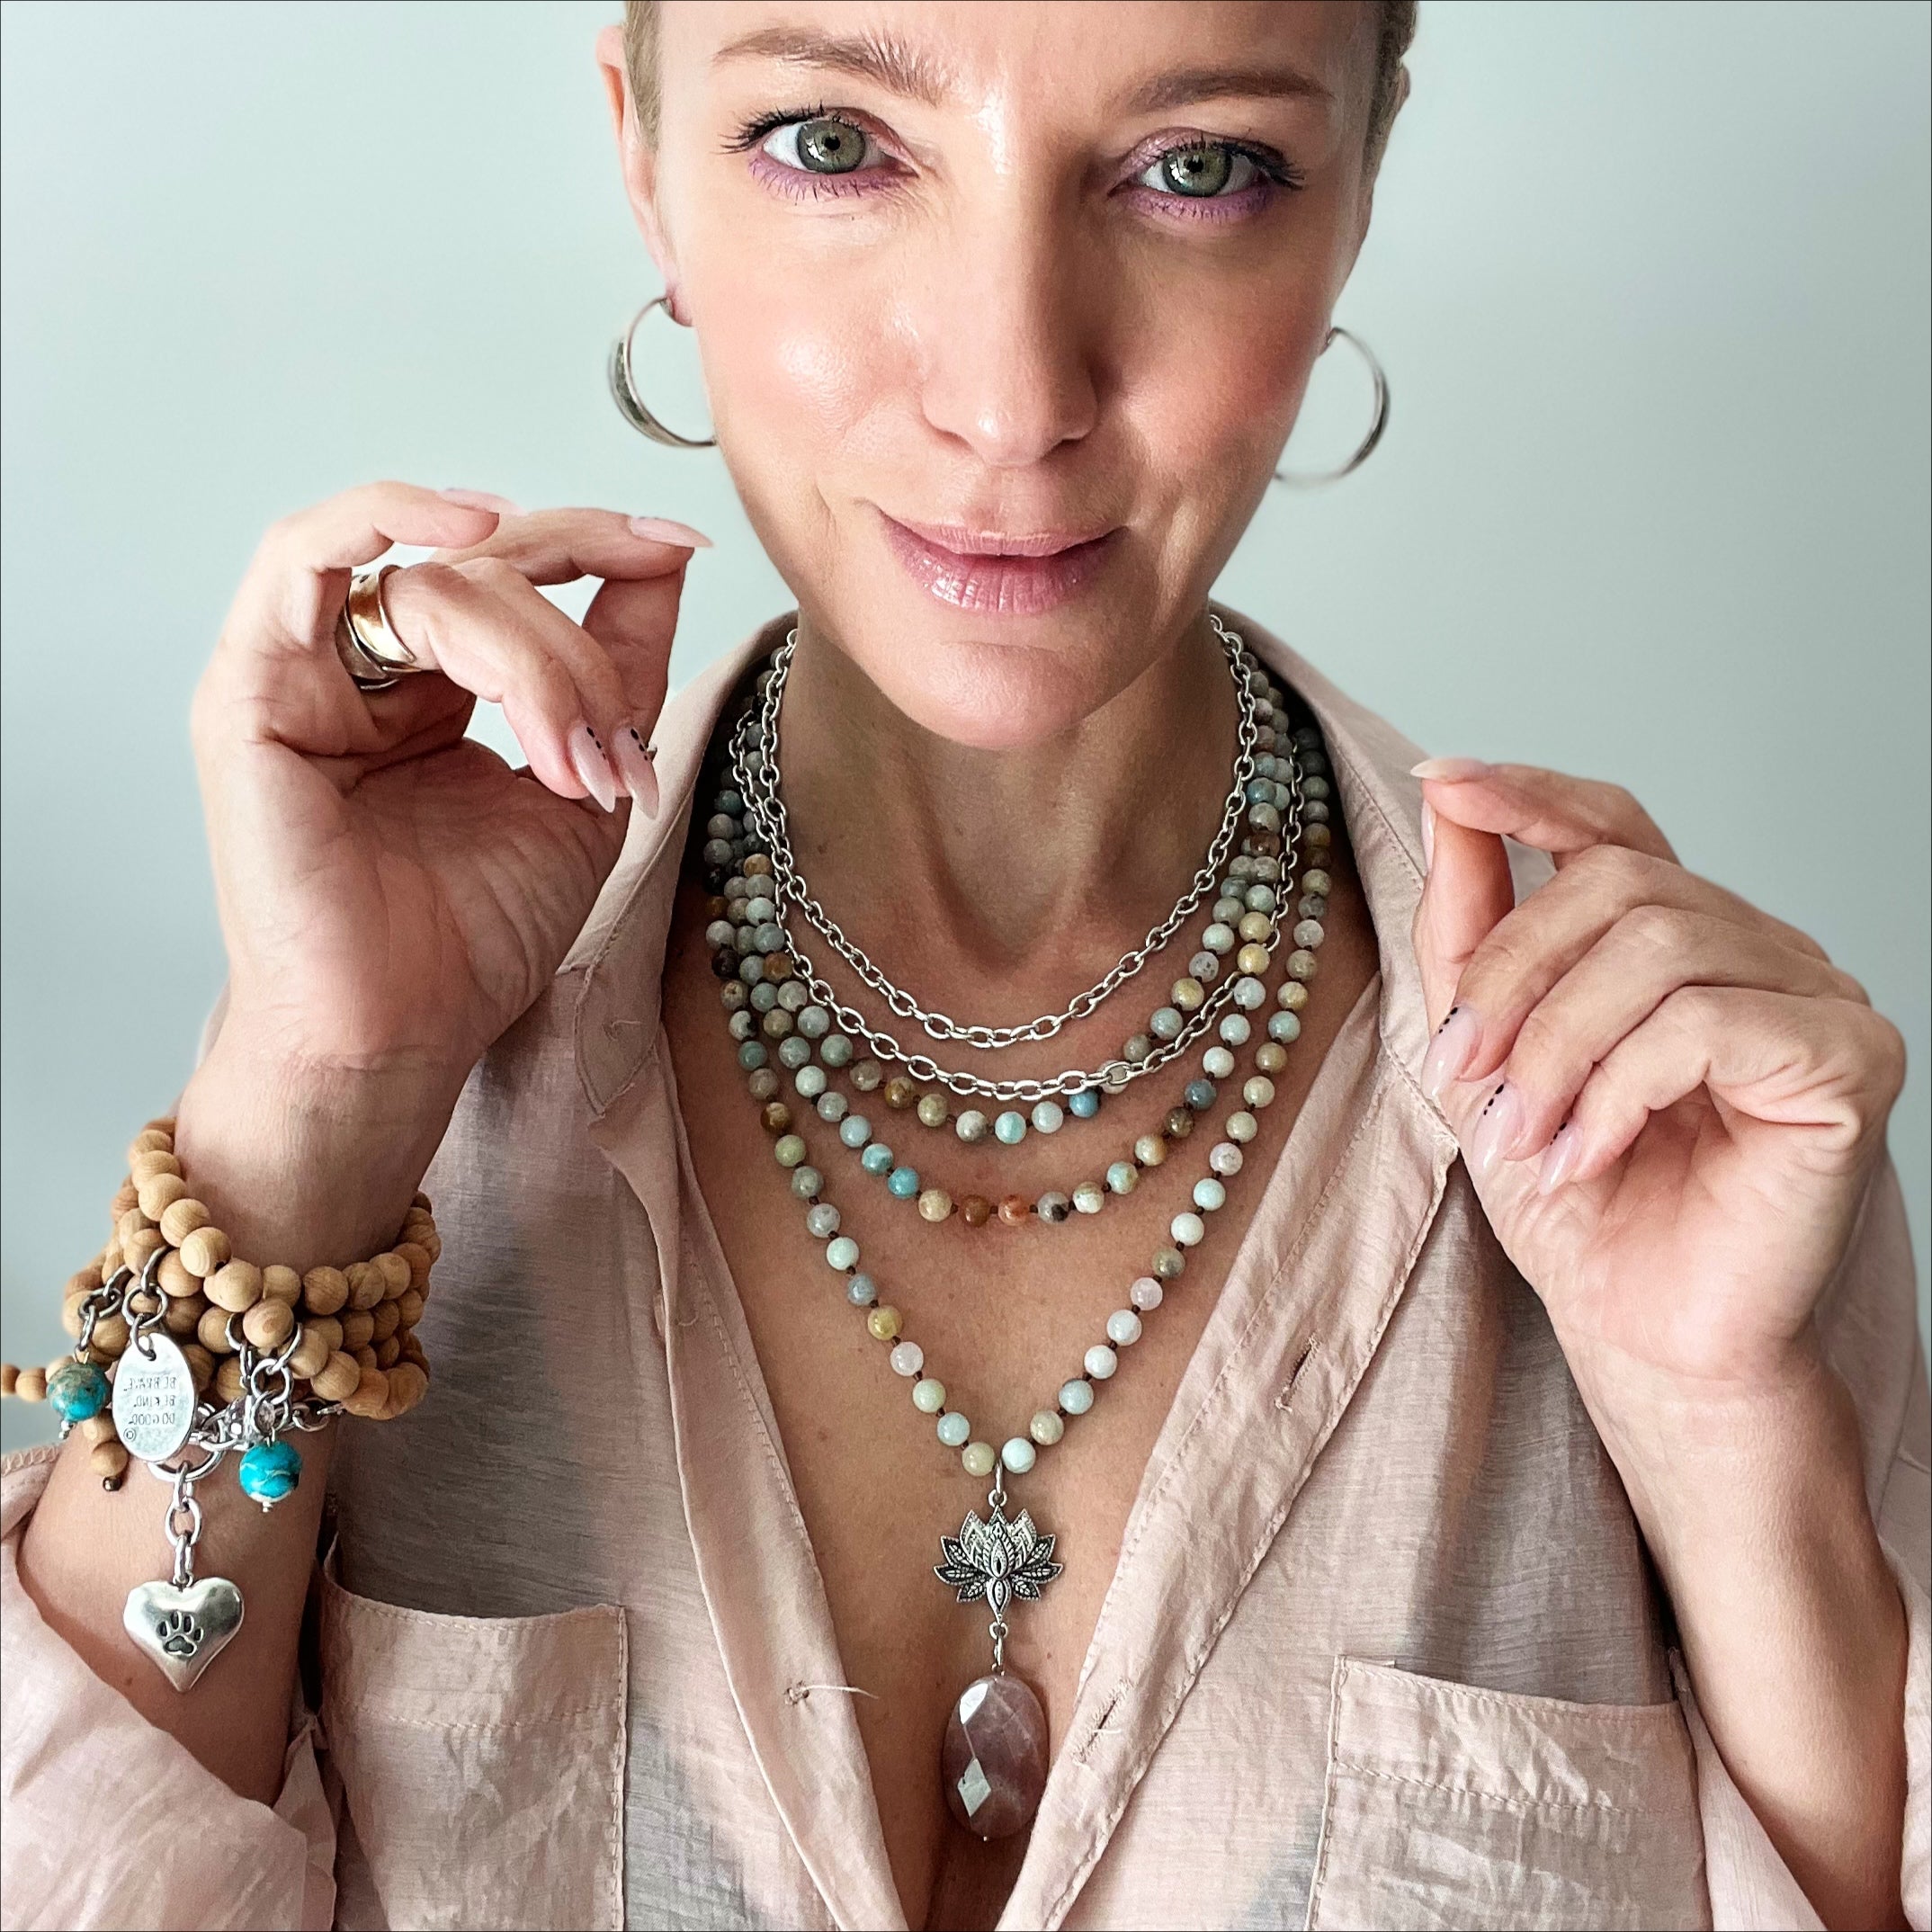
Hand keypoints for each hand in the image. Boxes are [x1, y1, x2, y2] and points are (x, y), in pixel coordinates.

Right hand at [175, 482, 705, 1259]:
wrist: (400, 1032)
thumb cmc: (474, 937)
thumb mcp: (584, 780)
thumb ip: (619, 667)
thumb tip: (663, 558)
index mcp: (435, 691)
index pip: (516, 576)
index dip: (598, 547)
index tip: (678, 543)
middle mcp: (366, 671)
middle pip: (486, 576)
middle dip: (573, 644)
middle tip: (609, 732)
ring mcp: (303, 674)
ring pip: (434, 582)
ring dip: (524, 653)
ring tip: (559, 748)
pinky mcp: (252, 689)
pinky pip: (305, 555)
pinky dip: (388, 515)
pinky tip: (473, 524)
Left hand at [1409, 757, 1906, 1400]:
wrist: (1645, 1331)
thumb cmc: (1577, 1201)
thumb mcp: (1488, 1053)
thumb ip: (1468, 933)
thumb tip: (1448, 802)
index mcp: (1677, 938)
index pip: (1614, 825)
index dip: (1531, 793)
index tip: (1442, 780)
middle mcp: (1757, 947)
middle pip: (1617, 881)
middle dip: (1513, 974)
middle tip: (1466, 1072)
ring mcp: (1814, 995)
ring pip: (1658, 945)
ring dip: (1558, 1046)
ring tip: (1525, 1134)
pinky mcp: (1849, 1059)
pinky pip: (1708, 1022)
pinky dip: (1620, 1089)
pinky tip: (1590, 1153)